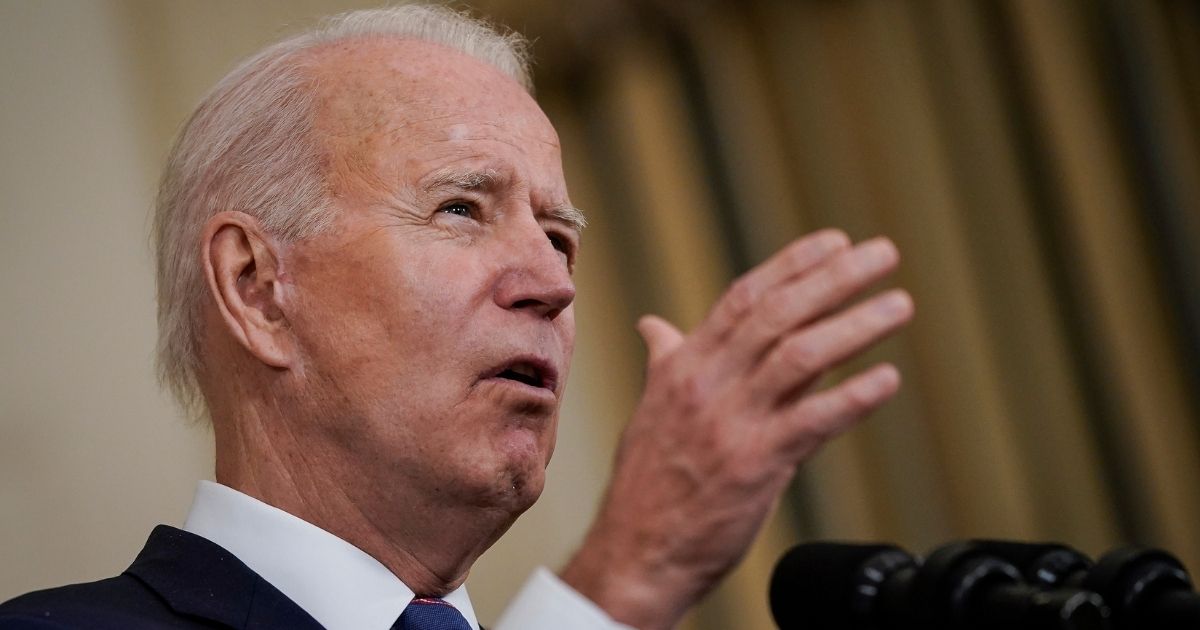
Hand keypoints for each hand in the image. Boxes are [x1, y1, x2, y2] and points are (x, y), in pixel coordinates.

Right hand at [560, 230, 912, 628]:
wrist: (636, 551)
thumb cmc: (649, 484)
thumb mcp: (650, 411)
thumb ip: (666, 362)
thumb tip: (656, 327)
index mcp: (684, 366)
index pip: (743, 297)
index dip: (793, 265)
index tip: (835, 242)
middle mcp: (707, 384)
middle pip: (778, 313)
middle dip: (836, 278)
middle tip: (882, 254)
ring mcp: (731, 422)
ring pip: (800, 356)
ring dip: (857, 325)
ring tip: (899, 304)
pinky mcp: (755, 464)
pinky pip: (813, 421)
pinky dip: (854, 398)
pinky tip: (888, 379)